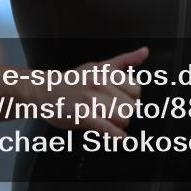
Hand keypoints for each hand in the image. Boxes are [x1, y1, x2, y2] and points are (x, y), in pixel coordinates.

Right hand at [31, 46, 148, 136]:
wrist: (45, 90)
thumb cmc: (72, 80)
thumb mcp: (100, 65)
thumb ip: (125, 60)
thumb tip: (145, 52)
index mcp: (107, 72)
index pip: (136, 89)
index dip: (133, 98)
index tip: (125, 100)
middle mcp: (101, 84)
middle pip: (132, 105)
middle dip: (126, 112)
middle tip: (115, 112)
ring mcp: (92, 100)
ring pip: (123, 117)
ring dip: (120, 124)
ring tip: (110, 121)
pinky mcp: (83, 115)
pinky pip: (106, 127)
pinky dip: (116, 135)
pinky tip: (120, 138)